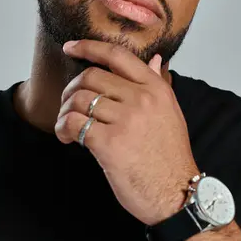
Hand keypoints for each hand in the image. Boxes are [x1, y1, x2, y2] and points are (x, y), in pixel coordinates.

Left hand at [55, 39, 199, 225]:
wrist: (178, 194)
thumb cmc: (170, 156)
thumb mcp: (171, 113)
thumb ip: (158, 84)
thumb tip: (155, 59)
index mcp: (155, 88)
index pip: (117, 55)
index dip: (88, 47)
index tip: (71, 47)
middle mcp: (141, 99)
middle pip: (90, 77)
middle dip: (71, 89)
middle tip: (68, 105)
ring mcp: (125, 120)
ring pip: (79, 100)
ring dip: (65, 112)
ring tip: (68, 126)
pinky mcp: (110, 143)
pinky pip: (74, 124)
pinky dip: (63, 128)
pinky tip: (67, 137)